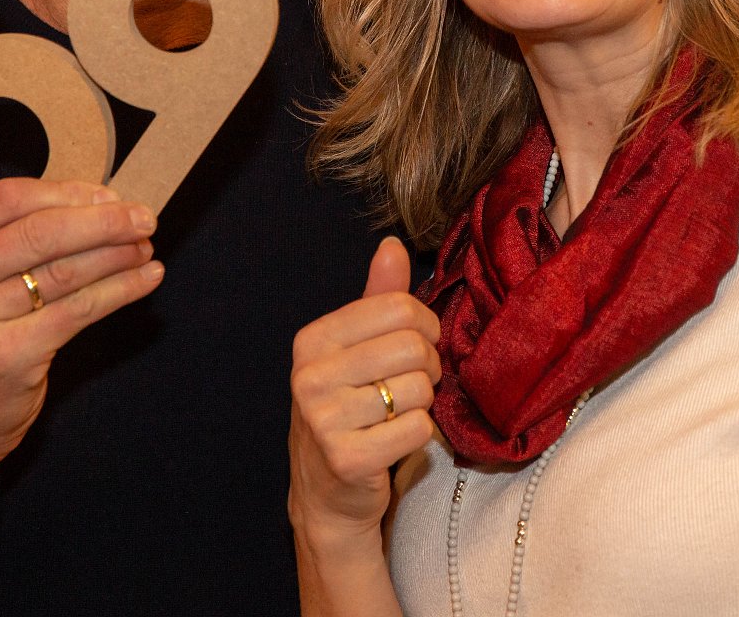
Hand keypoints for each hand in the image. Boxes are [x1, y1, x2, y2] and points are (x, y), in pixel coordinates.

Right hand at [0, 177, 162, 506]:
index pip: (7, 198)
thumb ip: (15, 235)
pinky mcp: (8, 356)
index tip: (108, 196)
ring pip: (64, 271)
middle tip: (144, 219)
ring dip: (117, 255)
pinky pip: (79, 310)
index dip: (66, 193)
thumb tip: (99, 201)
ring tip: (145, 247)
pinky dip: (120, 289)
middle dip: (103, 221)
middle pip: (40, 232)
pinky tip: (145, 279)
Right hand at [288, 238, 440, 550]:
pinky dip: (418, 436)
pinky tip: (393, 442)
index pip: (400, 308)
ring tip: (397, 415)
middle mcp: (310, 375)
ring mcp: (324, 419)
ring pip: (419, 390)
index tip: (416, 348)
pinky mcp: (346, 459)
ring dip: (422, 405)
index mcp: (314, 339)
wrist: (328, 493)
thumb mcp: (357, 349)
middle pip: (413, 347)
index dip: (425, 328)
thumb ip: (378, 299)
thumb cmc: (351, 410)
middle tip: (412, 386)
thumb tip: (392, 245)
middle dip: (428, 368)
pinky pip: (417, 429)